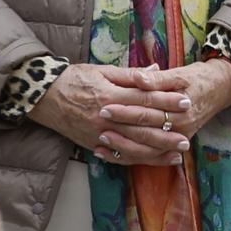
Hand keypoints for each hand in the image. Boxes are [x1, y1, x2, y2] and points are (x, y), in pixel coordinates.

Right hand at [29, 64, 192, 165]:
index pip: (146, 99)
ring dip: (157, 151)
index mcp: (111, 95)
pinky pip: (117, 156)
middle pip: (142, 127)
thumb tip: (156, 70)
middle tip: (188, 136)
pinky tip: (153, 160)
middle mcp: (106, 117)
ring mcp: (98, 133)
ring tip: (177, 153)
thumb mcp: (102, 71)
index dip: (167, 100)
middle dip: (167, 132)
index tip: (187, 102)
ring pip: (133, 145)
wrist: (42, 97)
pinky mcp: (92, 144)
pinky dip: (136, 159)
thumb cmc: (74, 79)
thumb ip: (130, 74)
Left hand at [91, 60, 230, 164]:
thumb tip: (139, 77)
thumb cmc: (198, 78)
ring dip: (122, 148)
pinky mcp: (173, 145)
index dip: (125, 110)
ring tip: (100, 142)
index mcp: (181, 109)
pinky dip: (128, 157)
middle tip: (98, 124)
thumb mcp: (180, 74)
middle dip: (120, 129)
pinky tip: (110, 155)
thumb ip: (157, 78)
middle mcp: (181, 128)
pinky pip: (149, 156)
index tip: (104, 106)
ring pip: (146, 150)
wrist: (220, 89)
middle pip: (145, 133)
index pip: (147, 112)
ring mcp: (178, 139)